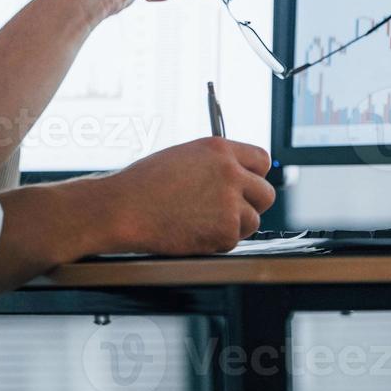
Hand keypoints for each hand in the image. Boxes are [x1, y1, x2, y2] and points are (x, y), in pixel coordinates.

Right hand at [97, 137, 275, 254]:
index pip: (262, 160)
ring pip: (252, 220)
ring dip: (234, 225)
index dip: (255, 175)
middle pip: (265, 193)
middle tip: (230, 210)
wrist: (124, 209)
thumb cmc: (144, 184)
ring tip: (202, 221)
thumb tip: (235, 177)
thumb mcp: (183, 157)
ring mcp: (230, 203)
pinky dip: (216, 241)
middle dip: (251, 204)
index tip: (248, 185)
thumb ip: (215, 165)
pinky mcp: (225, 231)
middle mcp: (229, 172)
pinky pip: (233, 240)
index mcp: (219, 149)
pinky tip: (192, 231)